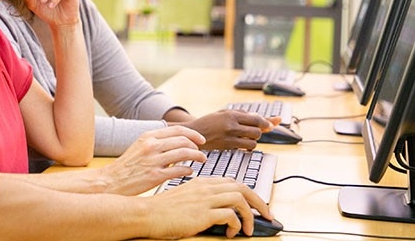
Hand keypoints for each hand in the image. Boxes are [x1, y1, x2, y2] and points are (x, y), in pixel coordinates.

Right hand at [98, 125, 206, 195]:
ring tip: (201, 161)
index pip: (177, 130)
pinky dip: (188, 170)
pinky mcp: (155, 176)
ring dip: (197, 157)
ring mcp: (153, 161)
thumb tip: (176, 141)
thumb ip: (155, 142)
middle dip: (197, 146)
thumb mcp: (139, 147)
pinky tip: (190, 172)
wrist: (111, 181)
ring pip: (184, 154)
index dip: (193, 134)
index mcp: (148, 137)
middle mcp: (151, 146)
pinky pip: (179, 170)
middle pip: (183, 140)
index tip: (201, 140)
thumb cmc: (126, 167)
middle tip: (202, 152)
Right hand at [145, 177, 272, 238]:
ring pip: (240, 199)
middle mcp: (206, 187)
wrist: (148, 213)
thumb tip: (219, 210)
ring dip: (250, 215)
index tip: (254, 205)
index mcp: (202, 182)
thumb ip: (202, 198)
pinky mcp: (203, 213)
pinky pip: (230, 215)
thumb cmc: (163, 209)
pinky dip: (236, 224)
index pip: (232, 182)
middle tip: (267, 214)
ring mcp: (205, 199)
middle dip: (259, 201)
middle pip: (242, 187)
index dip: (247, 193)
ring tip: (249, 228)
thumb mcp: (185, 197)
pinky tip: (231, 233)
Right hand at [180, 110, 278, 150]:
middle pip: (257, 131)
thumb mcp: (225, 113)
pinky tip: (242, 143)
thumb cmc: (210, 121)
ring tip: (246, 137)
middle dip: (259, 131)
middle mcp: (231, 126)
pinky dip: (247, 147)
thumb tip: (263, 119)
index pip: (256, 119)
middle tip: (253, 131)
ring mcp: (229, 138)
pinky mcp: (228, 147)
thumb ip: (243, 115)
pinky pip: (245, 149)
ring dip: (253, 140)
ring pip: (253, 142)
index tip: (271, 125)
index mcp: (231, 115)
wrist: (193, 133)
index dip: (267, 122)